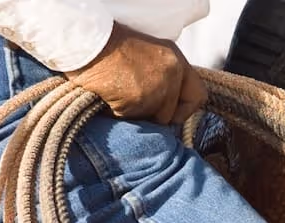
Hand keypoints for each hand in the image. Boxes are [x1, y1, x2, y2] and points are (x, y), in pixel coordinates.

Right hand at [65, 23, 206, 124]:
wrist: (86, 40)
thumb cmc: (110, 47)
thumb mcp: (148, 55)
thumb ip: (164, 76)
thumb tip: (169, 104)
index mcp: (175, 60)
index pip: (198, 96)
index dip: (185, 110)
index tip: (172, 114)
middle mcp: (172, 73)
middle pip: (171, 115)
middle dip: (152, 115)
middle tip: (132, 101)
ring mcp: (157, 87)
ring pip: (151, 120)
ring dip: (134, 113)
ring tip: (118, 93)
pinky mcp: (139, 99)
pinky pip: (130, 119)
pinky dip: (117, 112)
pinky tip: (109, 95)